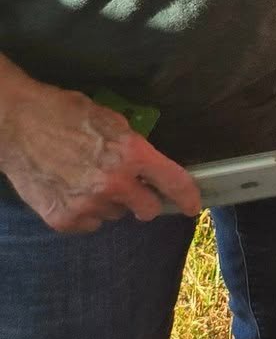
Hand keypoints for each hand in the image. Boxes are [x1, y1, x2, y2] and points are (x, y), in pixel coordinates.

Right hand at [0, 80, 200, 231]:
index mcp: (130, 153)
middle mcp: (113, 183)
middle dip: (144, 200)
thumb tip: (149, 166)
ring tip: (88, 178)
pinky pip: (90, 224)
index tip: (193, 204)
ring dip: (110, 202)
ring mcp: (88, 205)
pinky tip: (73, 190)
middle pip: (147, 209)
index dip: (187, 196)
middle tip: (132, 187)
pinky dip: (86, 212)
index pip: (171, 181)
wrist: (18, 124)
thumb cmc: (65, 114)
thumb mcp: (111, 120)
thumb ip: (133, 146)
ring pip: (115, 215)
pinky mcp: (64, 220)